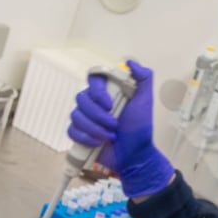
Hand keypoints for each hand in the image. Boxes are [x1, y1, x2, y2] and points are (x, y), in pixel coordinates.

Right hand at [68, 59, 174, 197]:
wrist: (135, 155)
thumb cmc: (140, 128)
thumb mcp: (145, 101)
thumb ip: (144, 78)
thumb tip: (130, 62)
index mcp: (108, 91)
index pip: (93, 78)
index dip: (97, 91)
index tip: (109, 104)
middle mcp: (94, 102)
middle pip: (81, 98)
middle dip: (98, 115)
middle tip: (114, 125)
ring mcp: (86, 118)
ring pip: (76, 115)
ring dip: (94, 128)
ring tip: (110, 136)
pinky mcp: (80, 133)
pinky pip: (72, 130)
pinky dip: (85, 138)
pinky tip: (98, 143)